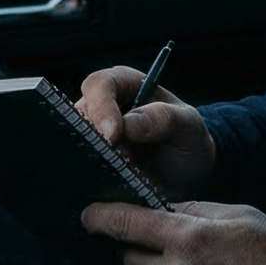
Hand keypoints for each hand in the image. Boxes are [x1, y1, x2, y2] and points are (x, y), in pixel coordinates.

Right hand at [77, 65, 215, 198]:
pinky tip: (111, 181)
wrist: (189, 173)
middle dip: (94, 136)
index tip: (113, 135)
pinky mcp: (93, 158)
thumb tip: (127, 124)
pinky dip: (91, 171)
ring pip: (76, 140)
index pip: (100, 84)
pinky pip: (80, 162)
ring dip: (94, 157)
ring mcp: (96, 133)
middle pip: (79, 112)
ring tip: (121, 171)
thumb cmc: (188, 139)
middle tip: (118, 159)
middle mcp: (104, 105)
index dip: (101, 106)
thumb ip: (163, 118)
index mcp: (126, 84)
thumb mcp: (188, 125)